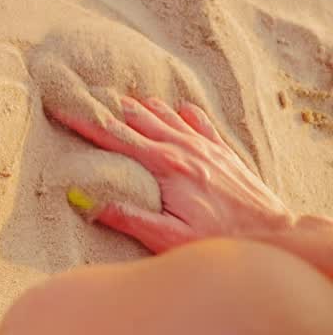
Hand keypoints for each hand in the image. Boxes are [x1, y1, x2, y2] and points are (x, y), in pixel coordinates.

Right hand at [51, 96, 294, 252]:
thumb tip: (86, 201)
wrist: (272, 233)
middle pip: (136, 117)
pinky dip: (180, 111)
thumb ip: (127, 217)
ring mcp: (205, 146)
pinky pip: (198, 120)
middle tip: (83, 94)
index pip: (115, 137)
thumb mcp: (167, 237)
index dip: (85, 121)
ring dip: (140, 105)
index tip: (62, 107)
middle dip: (106, 105)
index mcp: (165, 165)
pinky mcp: (222, 151)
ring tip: (119, 98)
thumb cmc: (218, 239)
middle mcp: (184, 148)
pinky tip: (174, 107)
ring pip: (165, 113)